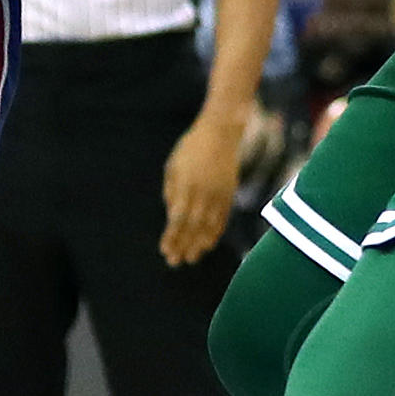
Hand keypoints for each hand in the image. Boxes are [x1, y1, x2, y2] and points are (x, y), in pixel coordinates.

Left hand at [158, 97, 249, 265]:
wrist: (220, 133)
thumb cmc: (191, 148)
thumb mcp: (173, 166)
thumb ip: (172, 191)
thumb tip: (172, 216)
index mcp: (185, 186)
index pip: (177, 219)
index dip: (171, 237)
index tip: (165, 250)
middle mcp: (203, 194)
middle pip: (192, 227)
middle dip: (183, 246)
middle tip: (175, 262)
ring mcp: (218, 195)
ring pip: (208, 227)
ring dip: (199, 244)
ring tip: (191, 258)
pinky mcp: (229, 195)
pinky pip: (222, 219)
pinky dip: (215, 233)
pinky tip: (208, 244)